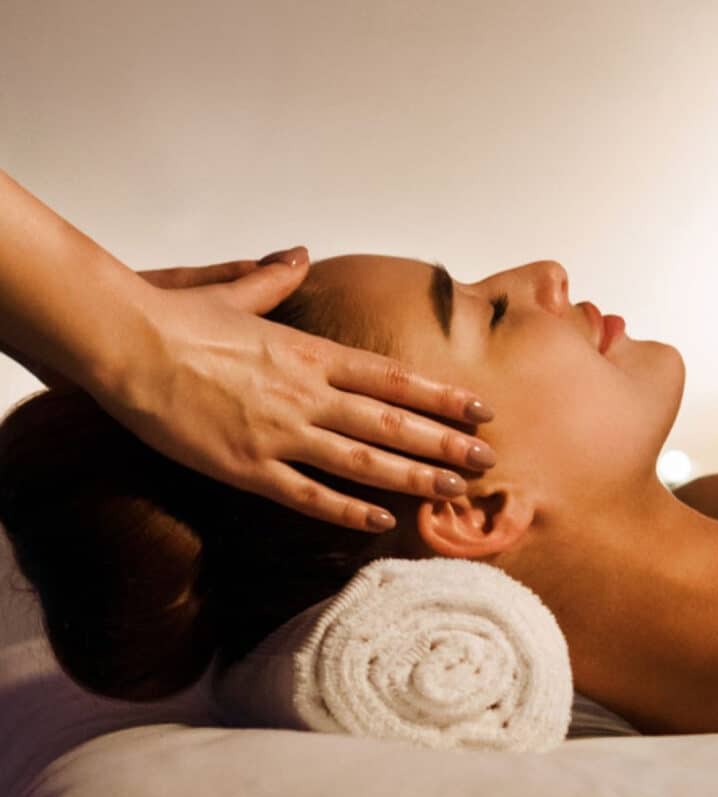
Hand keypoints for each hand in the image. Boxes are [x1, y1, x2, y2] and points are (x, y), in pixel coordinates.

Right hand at [93, 249, 495, 532]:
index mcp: (309, 353)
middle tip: (485, 459)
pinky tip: (378, 521)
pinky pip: (307, 495)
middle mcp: (307, 394)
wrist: (129, 345)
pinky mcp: (247, 467)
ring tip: (453, 491)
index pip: (392, 377)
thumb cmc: (179, 318)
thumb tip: (297, 252)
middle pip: (391, 421)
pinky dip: (345, 510)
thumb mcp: (234, 291)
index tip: (478, 408)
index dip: (440, 396)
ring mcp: (280, 433)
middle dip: (444, 443)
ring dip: (411, 477)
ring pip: (361, 460)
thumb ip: (274, 277)